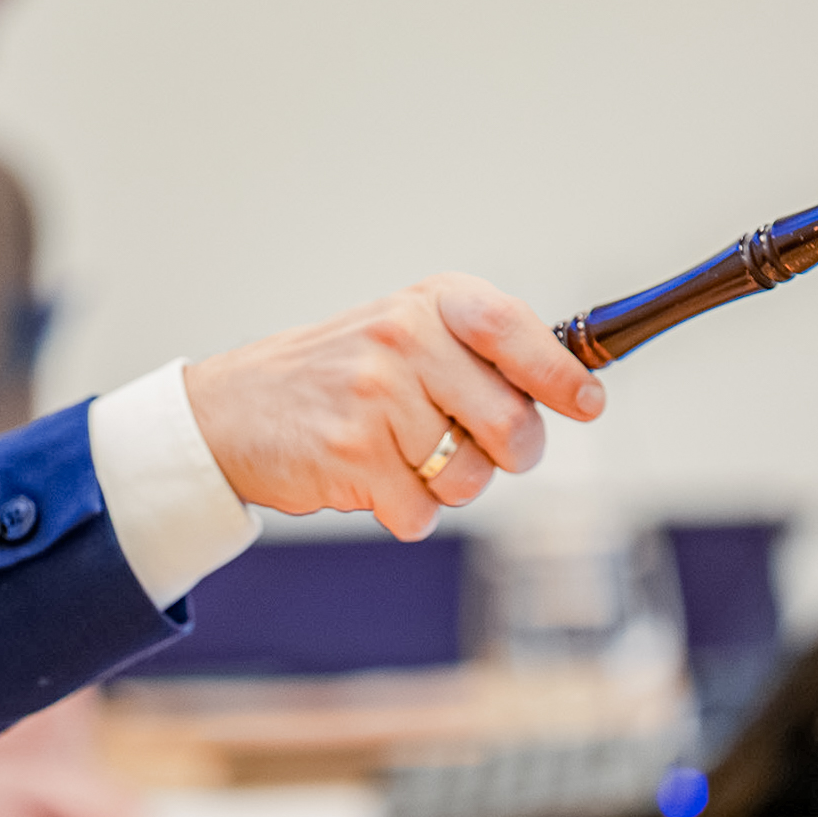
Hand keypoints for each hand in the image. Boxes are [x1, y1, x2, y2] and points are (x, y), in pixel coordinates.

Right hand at [184, 272, 603, 539]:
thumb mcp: (406, 334)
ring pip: (469, 478)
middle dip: (508, 456)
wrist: (230, 411)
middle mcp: (404, 339)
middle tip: (477, 452)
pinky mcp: (351, 453)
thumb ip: (479, 355)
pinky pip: (421, 512)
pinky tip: (371, 480)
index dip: (563, 376)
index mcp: (430, 304)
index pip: (516, 332)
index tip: (587, 403)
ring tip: (403, 459)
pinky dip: (406, 512)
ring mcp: (376, 396)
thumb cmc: (335, 376)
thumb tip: (576, 390)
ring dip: (447, 487)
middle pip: (511, 424)